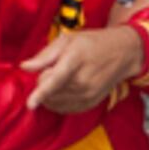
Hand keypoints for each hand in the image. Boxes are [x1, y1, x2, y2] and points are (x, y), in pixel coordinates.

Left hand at [20, 25, 145, 115]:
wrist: (123, 53)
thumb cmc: (93, 43)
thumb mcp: (68, 40)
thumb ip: (45, 55)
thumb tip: (25, 67)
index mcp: (75, 60)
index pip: (55, 80)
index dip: (40, 93)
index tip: (30, 104)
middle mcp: (83, 81)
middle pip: (49, 92)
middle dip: (43, 82)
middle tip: (53, 69)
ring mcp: (88, 94)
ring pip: (55, 102)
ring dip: (49, 94)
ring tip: (60, 78)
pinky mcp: (90, 103)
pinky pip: (65, 109)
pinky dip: (57, 102)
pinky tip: (63, 90)